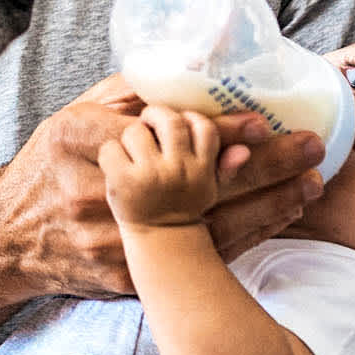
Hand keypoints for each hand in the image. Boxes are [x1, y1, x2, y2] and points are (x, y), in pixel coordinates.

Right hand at [0, 78, 322, 301]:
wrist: (6, 239)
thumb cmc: (49, 165)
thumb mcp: (74, 115)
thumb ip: (128, 92)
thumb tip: (188, 61)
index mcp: (79, 141)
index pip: (157, 133)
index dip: (213, 130)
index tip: (260, 121)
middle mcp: (94, 193)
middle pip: (192, 182)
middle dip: (260, 165)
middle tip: (310, 148)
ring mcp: (111, 241)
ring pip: (203, 225)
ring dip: (265, 205)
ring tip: (311, 184)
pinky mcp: (126, 277)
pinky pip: (196, 258)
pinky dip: (243, 236)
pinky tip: (278, 216)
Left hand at [99, 106, 222, 229]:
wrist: (157, 239)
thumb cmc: (180, 204)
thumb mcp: (207, 187)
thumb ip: (224, 166)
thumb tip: (243, 152)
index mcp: (201, 169)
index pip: (205, 128)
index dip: (191, 118)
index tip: (182, 121)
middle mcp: (178, 171)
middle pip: (169, 121)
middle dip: (155, 115)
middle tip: (149, 121)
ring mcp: (149, 175)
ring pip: (135, 131)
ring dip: (131, 136)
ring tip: (134, 148)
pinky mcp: (122, 181)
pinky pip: (111, 149)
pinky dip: (111, 154)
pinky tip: (117, 164)